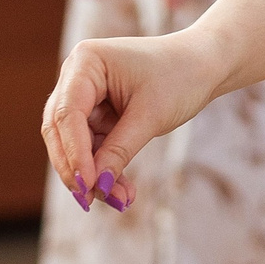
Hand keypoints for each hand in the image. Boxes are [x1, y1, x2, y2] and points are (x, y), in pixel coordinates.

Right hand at [41, 30, 231, 210]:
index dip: (74, 152)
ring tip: (121, 199)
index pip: (67, 114)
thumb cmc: (180, 77)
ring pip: (75, 145)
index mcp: (86, 62)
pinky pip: (93, 148)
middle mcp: (77, 77)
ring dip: (95, 175)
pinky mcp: (98, 115)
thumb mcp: (150, 116)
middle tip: (90, 201)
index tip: (87, 185)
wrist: (204, 65)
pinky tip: (123, 191)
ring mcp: (86, 97)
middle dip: (77, 168)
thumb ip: (119, 151)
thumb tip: (96, 188)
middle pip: (61, 131)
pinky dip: (106, 169)